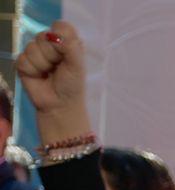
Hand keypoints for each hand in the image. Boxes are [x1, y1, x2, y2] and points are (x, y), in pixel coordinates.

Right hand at [14, 20, 91, 141]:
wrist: (59, 105)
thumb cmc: (72, 85)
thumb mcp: (78, 66)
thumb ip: (71, 47)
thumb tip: (55, 35)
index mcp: (67, 41)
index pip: (60, 26)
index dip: (61, 39)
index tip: (66, 54)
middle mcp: (50, 44)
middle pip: (43, 36)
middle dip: (52, 55)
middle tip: (58, 68)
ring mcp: (35, 52)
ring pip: (32, 47)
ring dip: (42, 65)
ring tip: (49, 73)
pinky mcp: (23, 62)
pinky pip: (23, 59)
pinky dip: (32, 71)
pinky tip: (39, 77)